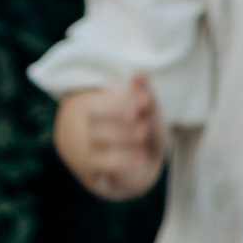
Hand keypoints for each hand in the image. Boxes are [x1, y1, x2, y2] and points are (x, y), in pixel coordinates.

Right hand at [54, 74, 167, 200]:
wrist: (143, 163)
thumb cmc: (144, 127)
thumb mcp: (149, 110)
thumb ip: (144, 93)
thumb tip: (139, 72)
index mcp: (101, 107)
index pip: (97, 102)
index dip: (117, 101)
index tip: (144, 102)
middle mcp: (93, 127)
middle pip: (93, 118)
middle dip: (118, 115)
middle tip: (141, 117)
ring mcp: (93, 150)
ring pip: (98, 141)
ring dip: (122, 136)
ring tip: (143, 135)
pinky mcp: (100, 170)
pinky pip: (105, 165)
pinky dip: (124, 160)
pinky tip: (141, 157)